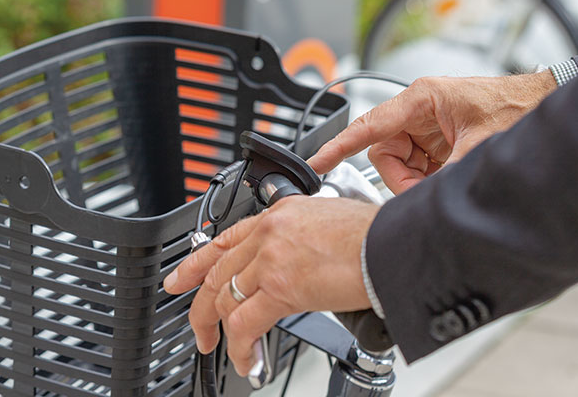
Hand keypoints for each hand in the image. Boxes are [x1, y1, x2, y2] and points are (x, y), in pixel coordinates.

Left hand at [163, 197, 376, 375]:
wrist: (395, 244)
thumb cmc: (375, 236)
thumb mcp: (327, 220)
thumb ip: (299, 238)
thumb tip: (296, 262)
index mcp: (277, 216)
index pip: (223, 241)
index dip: (196, 264)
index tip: (182, 278)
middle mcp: (267, 233)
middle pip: (217, 274)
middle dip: (200, 306)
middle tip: (199, 328)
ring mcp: (270, 259)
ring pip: (225, 300)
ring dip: (221, 333)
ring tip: (225, 353)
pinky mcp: (281, 287)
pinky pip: (245, 324)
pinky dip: (241, 348)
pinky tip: (247, 362)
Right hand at [307, 73, 554, 193]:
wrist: (548, 103)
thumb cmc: (520, 107)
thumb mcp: (480, 145)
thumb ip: (447, 176)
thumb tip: (424, 203)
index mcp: (422, 99)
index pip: (368, 126)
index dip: (339, 146)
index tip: (318, 162)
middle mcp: (420, 111)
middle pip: (384, 151)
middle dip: (400, 176)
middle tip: (422, 190)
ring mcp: (429, 126)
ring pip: (400, 162)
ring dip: (417, 180)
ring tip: (443, 182)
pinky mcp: (439, 140)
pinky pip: (418, 166)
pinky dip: (428, 179)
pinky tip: (447, 178)